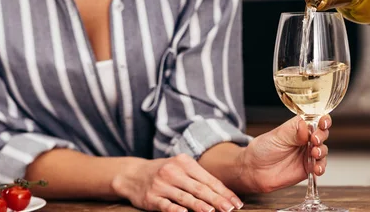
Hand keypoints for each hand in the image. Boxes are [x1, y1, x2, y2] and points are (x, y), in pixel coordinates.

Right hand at [112, 154, 242, 211]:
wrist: (133, 174)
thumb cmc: (164, 172)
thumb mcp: (180, 168)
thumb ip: (198, 177)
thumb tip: (223, 192)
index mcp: (185, 162)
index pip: (208, 179)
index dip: (223, 191)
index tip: (236, 202)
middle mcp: (173, 171)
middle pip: (199, 188)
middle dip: (217, 200)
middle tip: (230, 209)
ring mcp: (162, 185)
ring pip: (185, 197)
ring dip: (200, 205)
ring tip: (213, 211)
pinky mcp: (151, 198)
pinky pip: (166, 205)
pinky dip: (175, 210)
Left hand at [240, 115, 331, 192]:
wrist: (254, 170)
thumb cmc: (263, 148)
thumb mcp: (277, 136)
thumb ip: (293, 132)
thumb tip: (305, 125)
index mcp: (299, 127)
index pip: (316, 119)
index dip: (323, 120)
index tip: (323, 123)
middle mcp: (306, 139)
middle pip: (322, 134)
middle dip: (322, 135)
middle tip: (315, 140)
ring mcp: (307, 154)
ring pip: (323, 150)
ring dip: (322, 151)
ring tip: (314, 153)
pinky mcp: (308, 168)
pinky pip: (320, 167)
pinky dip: (321, 167)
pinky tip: (316, 168)